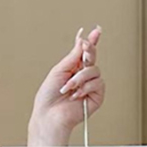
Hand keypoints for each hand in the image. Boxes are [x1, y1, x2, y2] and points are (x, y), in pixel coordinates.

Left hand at [27, 26, 104, 146]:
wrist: (49, 116)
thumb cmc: (48, 98)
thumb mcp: (58, 71)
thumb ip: (72, 56)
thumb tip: (81, 41)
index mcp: (72, 70)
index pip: (84, 53)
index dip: (91, 42)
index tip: (96, 31)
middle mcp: (82, 77)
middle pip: (92, 57)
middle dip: (88, 52)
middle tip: (85, 51)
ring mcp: (90, 86)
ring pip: (94, 70)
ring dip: (79, 78)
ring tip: (68, 87)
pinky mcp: (96, 96)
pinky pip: (98, 83)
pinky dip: (85, 88)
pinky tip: (76, 95)